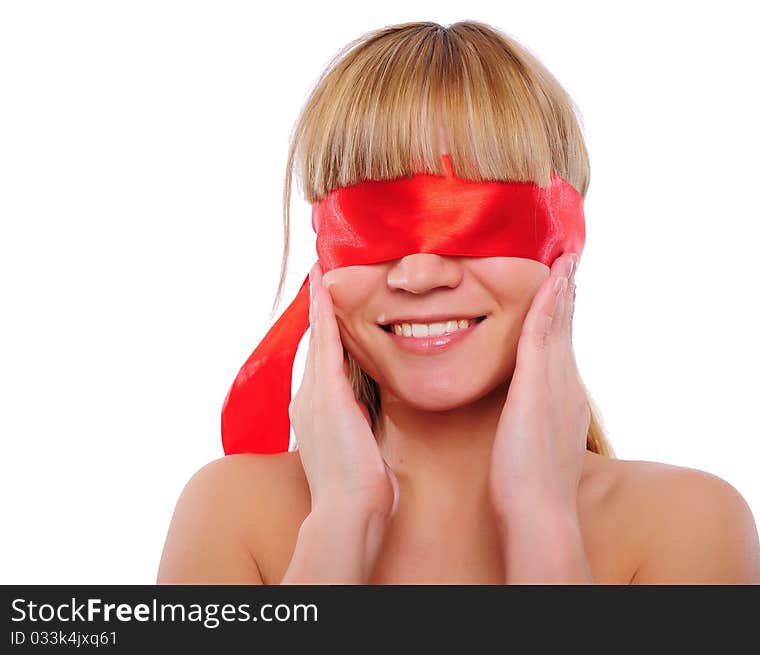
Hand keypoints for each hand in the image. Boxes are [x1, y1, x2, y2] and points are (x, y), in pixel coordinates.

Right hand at [289, 261, 398, 521]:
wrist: (347, 512)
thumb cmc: (357, 489)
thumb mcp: (353, 449)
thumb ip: (353, 426)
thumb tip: (361, 415)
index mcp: (314, 412)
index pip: (320, 363)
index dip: (322, 334)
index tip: (327, 308)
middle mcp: (306, 399)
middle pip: (314, 345)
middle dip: (318, 312)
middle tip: (320, 276)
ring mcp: (313, 396)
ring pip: (316, 338)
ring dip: (319, 305)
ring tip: (321, 273)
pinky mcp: (327, 394)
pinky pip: (326, 344)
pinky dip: (324, 315)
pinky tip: (326, 288)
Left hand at [488, 252, 588, 523]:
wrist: (541, 513)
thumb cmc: (530, 491)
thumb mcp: (536, 449)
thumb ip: (535, 427)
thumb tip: (528, 422)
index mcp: (564, 400)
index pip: (564, 350)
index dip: (564, 319)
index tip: (565, 293)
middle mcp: (566, 386)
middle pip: (567, 331)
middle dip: (568, 296)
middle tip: (571, 263)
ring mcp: (555, 385)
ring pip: (559, 326)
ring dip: (562, 290)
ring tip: (566, 261)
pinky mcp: (537, 386)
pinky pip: (542, 334)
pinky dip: (548, 304)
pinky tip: (551, 280)